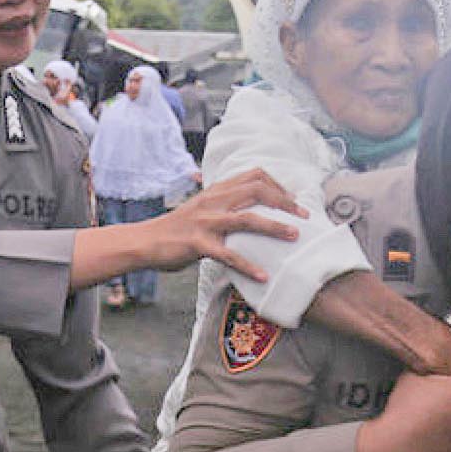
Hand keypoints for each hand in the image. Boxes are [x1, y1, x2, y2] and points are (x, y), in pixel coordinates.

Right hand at [143, 169, 304, 279]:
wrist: (145, 241)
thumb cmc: (177, 229)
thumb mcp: (203, 209)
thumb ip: (225, 205)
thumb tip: (250, 209)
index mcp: (216, 191)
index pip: (254, 175)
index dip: (278, 185)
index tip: (294, 201)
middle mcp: (213, 201)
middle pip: (257, 190)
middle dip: (285, 202)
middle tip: (305, 217)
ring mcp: (206, 221)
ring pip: (247, 218)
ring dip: (275, 226)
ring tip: (295, 237)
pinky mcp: (198, 243)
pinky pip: (228, 255)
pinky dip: (248, 265)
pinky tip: (263, 276)